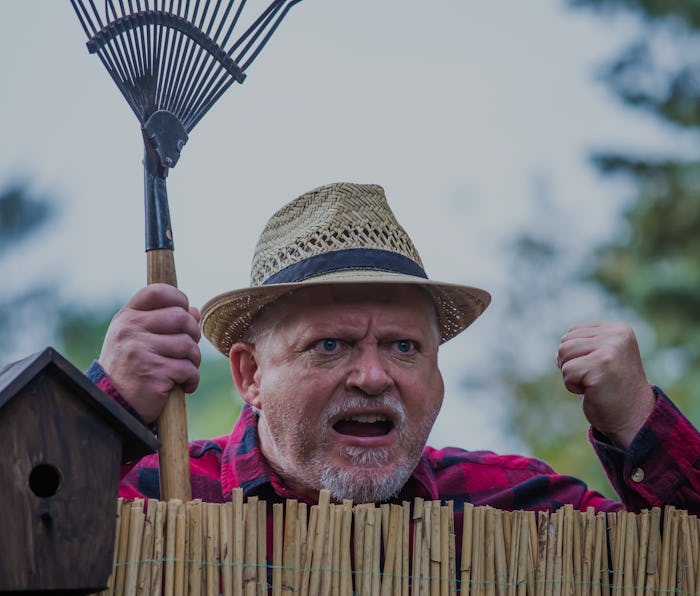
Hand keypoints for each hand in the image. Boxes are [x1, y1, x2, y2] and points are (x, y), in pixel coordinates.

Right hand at [99, 284, 201, 423]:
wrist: (114, 405)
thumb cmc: (131, 369)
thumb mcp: (139, 339)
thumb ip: (164, 321)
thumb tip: (194, 310)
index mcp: (127, 317)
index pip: (158, 292)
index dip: (179, 299)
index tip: (184, 313)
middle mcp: (130, 330)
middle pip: (181, 317)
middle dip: (193, 334)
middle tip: (188, 350)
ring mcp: (140, 350)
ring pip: (188, 344)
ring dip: (194, 360)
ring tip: (184, 369)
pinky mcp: (152, 372)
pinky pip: (188, 369)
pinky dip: (192, 379)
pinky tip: (183, 385)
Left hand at [556, 322, 655, 449]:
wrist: (633, 418)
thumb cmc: (612, 388)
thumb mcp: (604, 356)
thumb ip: (586, 343)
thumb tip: (559, 348)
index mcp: (618, 329)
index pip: (573, 331)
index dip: (575, 354)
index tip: (597, 368)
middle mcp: (616, 335)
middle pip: (565, 342)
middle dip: (571, 363)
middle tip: (594, 378)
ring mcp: (610, 350)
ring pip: (563, 353)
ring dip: (571, 374)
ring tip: (593, 382)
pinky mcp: (601, 366)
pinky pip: (567, 371)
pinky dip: (573, 386)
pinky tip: (592, 390)